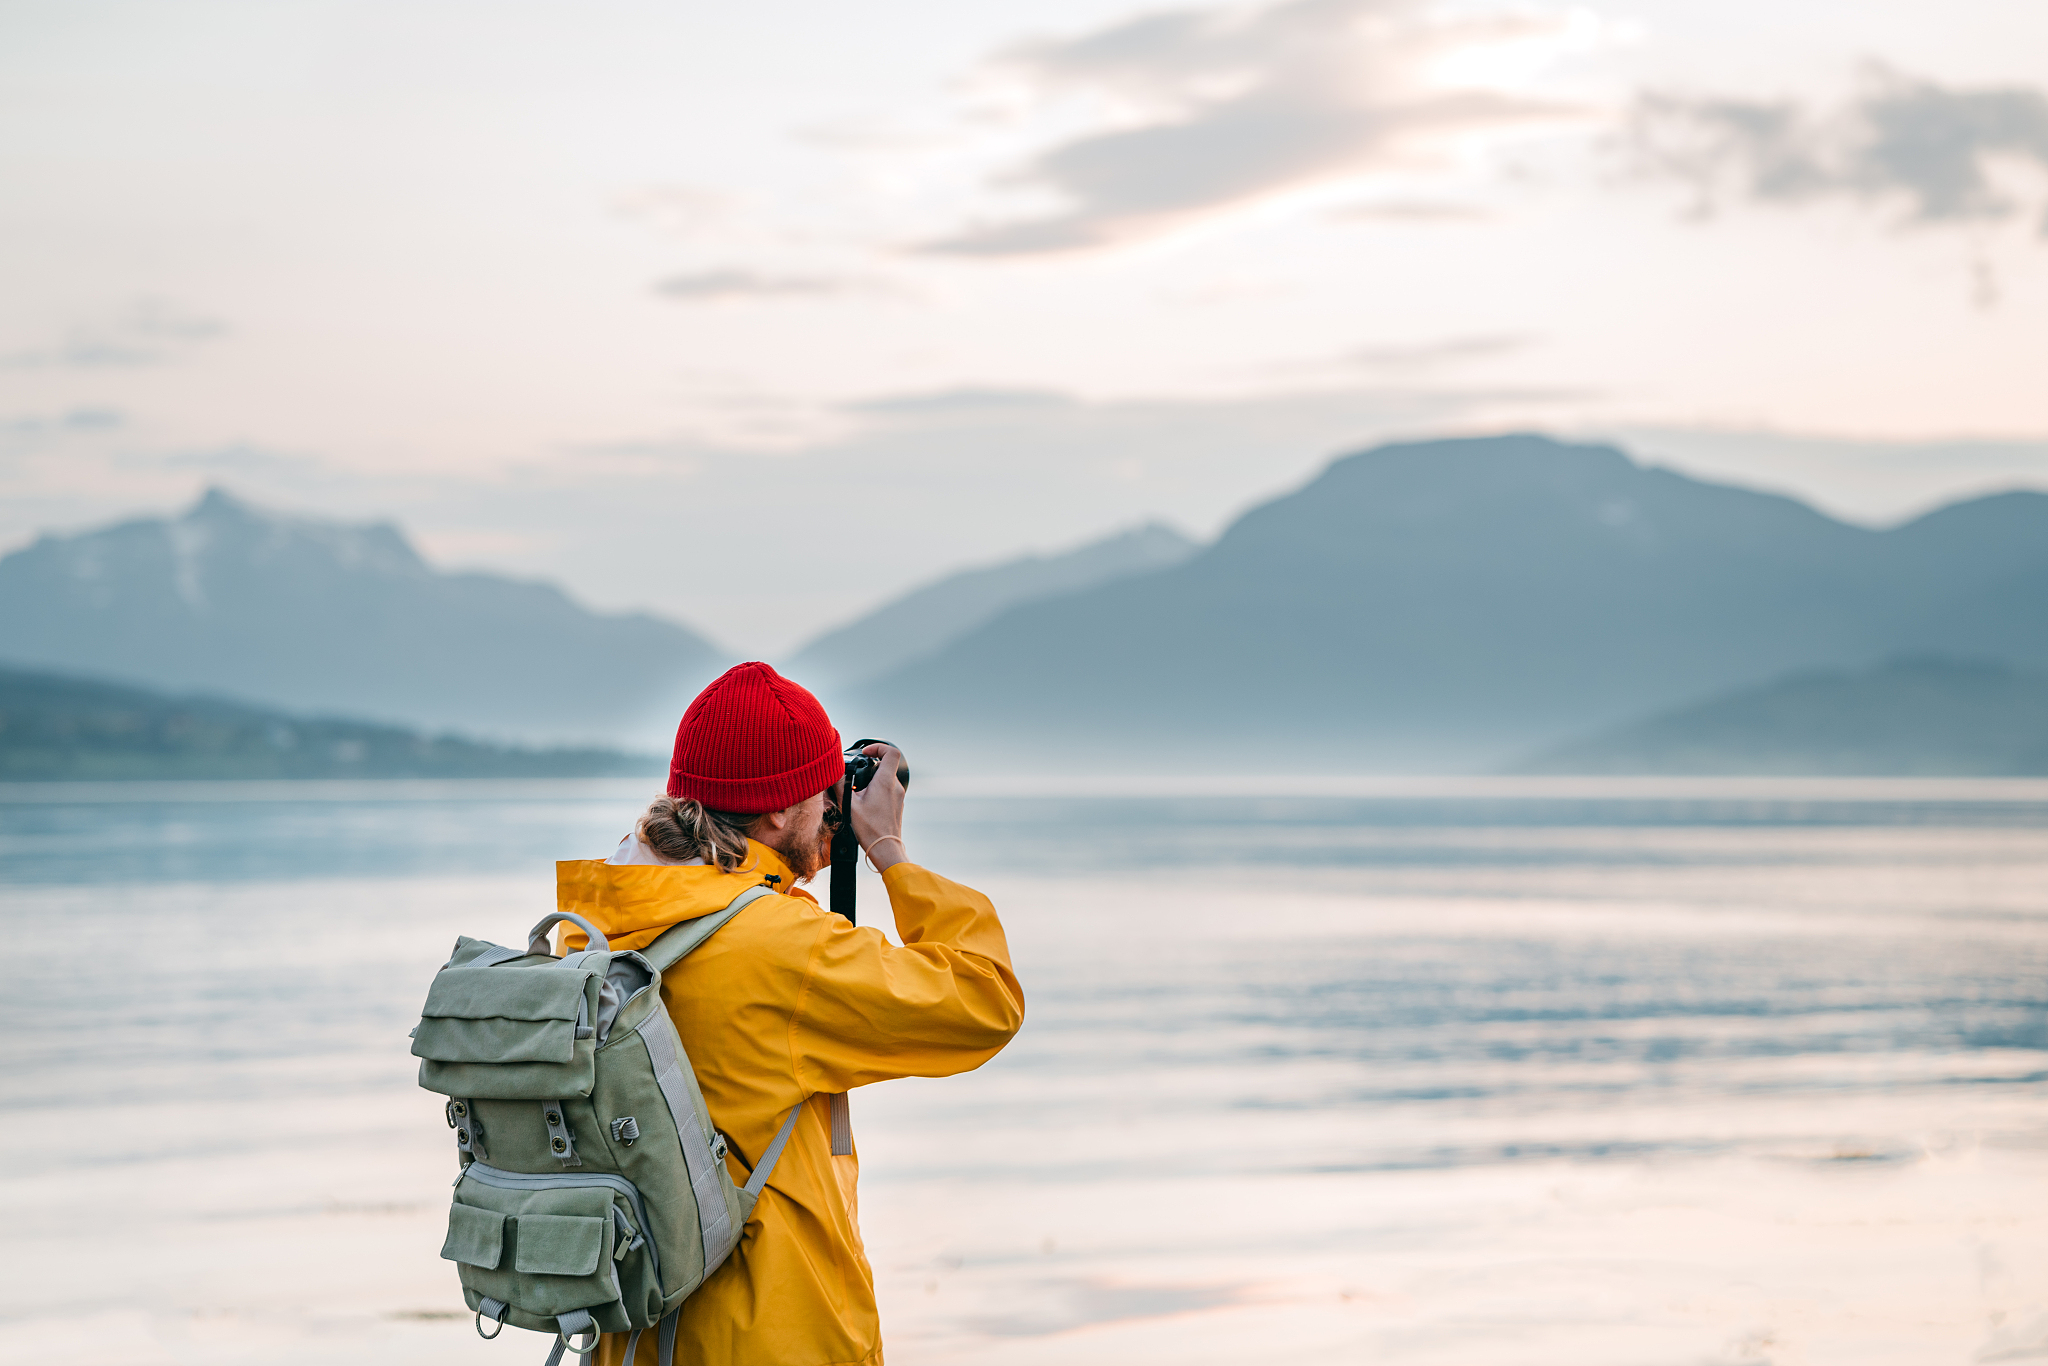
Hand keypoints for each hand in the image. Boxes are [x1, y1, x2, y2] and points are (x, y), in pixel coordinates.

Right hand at [849, 742, 908, 871]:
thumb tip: (833, 771)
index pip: (891, 752)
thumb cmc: (869, 829)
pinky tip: (866, 803)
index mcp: (885, 782)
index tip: (866, 753)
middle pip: (886, 765)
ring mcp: (898, 796)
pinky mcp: (898, 805)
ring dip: (873, 780)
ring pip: (887, 779)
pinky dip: (877, 791)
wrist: (885, 849)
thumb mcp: (849, 805)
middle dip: (870, 766)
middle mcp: (895, 787)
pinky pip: (888, 790)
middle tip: (857, 776)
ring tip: (859, 792)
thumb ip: (840, 784)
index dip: (878, 747)